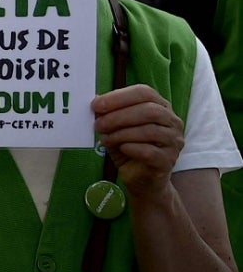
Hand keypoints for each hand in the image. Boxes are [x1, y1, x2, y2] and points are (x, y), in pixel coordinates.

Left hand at [95, 84, 186, 198]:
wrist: (141, 178)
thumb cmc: (128, 148)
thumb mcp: (115, 128)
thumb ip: (108, 114)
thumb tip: (95, 101)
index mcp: (160, 106)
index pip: (144, 93)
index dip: (119, 97)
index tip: (96, 105)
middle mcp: (172, 122)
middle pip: (149, 111)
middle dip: (119, 116)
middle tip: (99, 124)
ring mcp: (174, 142)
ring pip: (151, 130)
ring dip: (122, 133)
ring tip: (106, 138)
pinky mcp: (168, 161)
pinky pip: (150, 152)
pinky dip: (131, 148)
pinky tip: (121, 149)